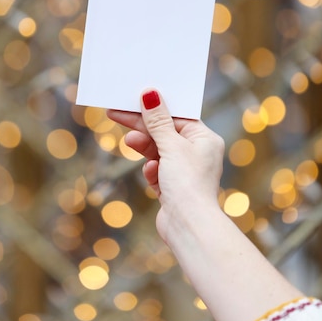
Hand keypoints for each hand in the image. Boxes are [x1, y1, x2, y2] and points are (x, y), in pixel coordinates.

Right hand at [107, 89, 224, 245]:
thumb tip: (150, 94)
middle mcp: (198, 153)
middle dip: (143, 126)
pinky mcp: (172, 188)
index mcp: (205, 139)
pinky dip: (151, 170)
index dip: (155, 107)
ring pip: (157, 151)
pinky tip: (152, 175)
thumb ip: (158, 120)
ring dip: (144, 147)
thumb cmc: (187, 183)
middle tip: (116, 113)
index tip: (135, 98)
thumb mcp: (170, 145)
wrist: (188, 227)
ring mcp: (185, 171)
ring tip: (129, 142)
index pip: (177, 115)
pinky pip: (156, 170)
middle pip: (165, 132)